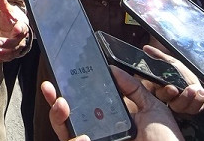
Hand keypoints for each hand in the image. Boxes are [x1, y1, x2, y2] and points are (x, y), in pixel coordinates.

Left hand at [0, 0, 29, 62]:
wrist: (15, 30)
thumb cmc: (12, 20)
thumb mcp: (8, 10)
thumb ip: (3, 2)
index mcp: (21, 27)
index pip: (23, 30)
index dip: (20, 30)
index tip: (17, 27)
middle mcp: (19, 41)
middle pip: (14, 45)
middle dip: (6, 44)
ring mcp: (12, 49)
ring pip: (7, 54)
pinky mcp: (6, 55)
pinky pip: (0, 59)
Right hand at [41, 66, 183, 140]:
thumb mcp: (153, 108)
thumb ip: (133, 87)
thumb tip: (113, 69)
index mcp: (110, 121)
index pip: (83, 106)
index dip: (68, 92)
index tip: (61, 79)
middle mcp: (98, 134)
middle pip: (66, 119)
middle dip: (54, 101)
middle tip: (51, 88)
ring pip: (65, 133)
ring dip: (57, 117)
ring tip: (62, 105)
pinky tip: (82, 136)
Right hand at [142, 44, 203, 114]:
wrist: (197, 85)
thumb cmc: (182, 74)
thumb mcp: (171, 63)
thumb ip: (158, 56)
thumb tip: (146, 47)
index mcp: (158, 86)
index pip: (154, 89)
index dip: (161, 89)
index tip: (169, 86)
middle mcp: (166, 98)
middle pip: (164, 98)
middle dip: (170, 93)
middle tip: (176, 89)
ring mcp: (177, 105)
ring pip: (178, 106)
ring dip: (187, 98)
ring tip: (194, 89)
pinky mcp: (189, 110)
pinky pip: (192, 109)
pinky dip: (198, 101)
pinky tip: (200, 93)